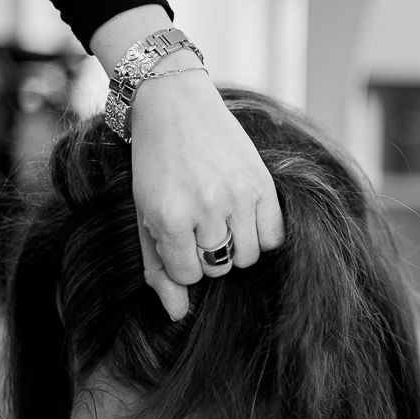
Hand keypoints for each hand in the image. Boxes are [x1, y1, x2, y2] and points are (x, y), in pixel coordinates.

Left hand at [129, 66, 283, 318]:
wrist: (175, 105)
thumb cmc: (155, 164)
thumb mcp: (146, 215)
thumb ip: (159, 267)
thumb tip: (178, 314)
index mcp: (169, 216)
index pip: (189, 275)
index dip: (182, 260)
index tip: (177, 235)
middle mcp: (206, 208)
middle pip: (219, 267)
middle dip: (207, 253)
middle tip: (197, 222)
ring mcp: (239, 195)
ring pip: (248, 256)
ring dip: (235, 246)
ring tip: (221, 220)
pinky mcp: (263, 184)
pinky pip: (273, 237)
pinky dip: (261, 235)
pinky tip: (245, 217)